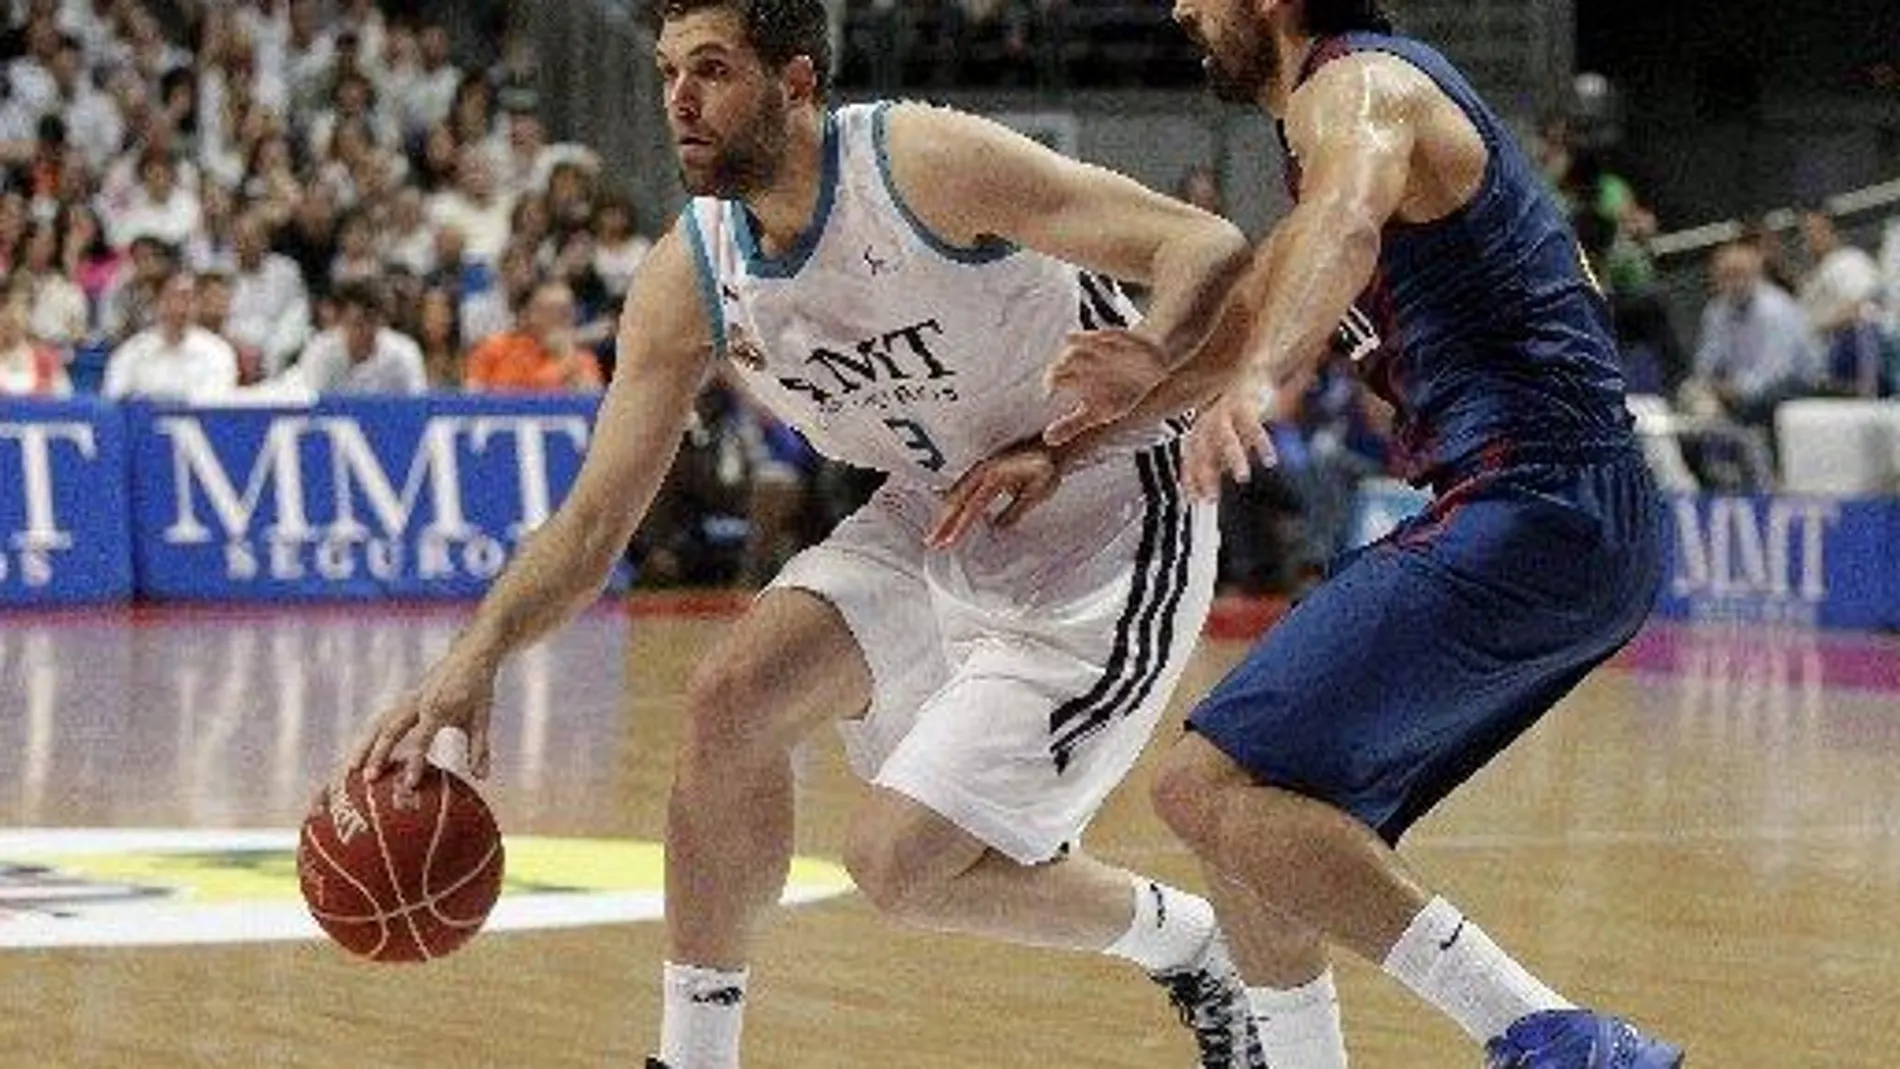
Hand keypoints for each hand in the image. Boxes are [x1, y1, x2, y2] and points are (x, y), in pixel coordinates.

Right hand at [327, 648, 498, 805]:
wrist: (470, 655)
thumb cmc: (477, 688)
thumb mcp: (482, 717)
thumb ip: (479, 747)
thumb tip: (481, 778)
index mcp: (438, 707)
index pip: (422, 738)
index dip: (414, 762)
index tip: (408, 785)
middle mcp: (417, 702)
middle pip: (390, 729)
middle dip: (378, 754)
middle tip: (368, 779)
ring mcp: (407, 699)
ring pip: (379, 723)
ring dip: (364, 746)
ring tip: (350, 771)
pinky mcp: (402, 700)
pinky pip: (381, 719)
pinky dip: (368, 737)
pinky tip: (360, 756)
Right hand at [928, 438, 1061, 548]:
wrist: (1051, 447)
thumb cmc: (1046, 469)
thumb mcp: (1036, 492)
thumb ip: (1015, 509)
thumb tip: (998, 527)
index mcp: (995, 476)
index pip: (973, 505)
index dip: (960, 525)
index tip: (949, 542)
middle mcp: (982, 471)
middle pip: (956, 500)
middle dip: (943, 523)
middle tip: (932, 543)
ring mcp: (979, 469)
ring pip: (955, 494)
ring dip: (944, 516)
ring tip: (935, 536)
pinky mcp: (980, 471)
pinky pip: (960, 489)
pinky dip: (951, 505)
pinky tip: (945, 517)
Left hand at [1042, 329, 1169, 446]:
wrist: (1150, 366)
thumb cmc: (1119, 389)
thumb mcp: (1097, 412)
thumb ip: (1072, 425)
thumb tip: (1048, 439)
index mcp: (1077, 377)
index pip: (1057, 376)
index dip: (1051, 382)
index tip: (1048, 394)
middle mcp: (1086, 360)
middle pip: (1069, 357)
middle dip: (1063, 363)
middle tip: (1061, 372)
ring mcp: (1104, 348)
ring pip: (1088, 343)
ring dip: (1081, 343)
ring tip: (1072, 342)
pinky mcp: (1124, 339)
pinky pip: (1114, 335)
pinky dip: (1107, 337)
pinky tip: (1103, 338)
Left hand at [1182, 389, 1274, 500]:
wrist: (1247, 371)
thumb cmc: (1232, 410)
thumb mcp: (1221, 436)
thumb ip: (1216, 461)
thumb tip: (1210, 491)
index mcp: (1198, 428)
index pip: (1189, 458)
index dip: (1190, 479)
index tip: (1193, 501)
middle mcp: (1206, 420)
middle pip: (1201, 450)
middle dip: (1205, 476)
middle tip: (1211, 499)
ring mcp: (1224, 410)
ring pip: (1225, 437)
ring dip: (1234, 459)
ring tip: (1242, 478)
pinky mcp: (1244, 403)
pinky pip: (1252, 426)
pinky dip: (1261, 444)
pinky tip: (1269, 460)